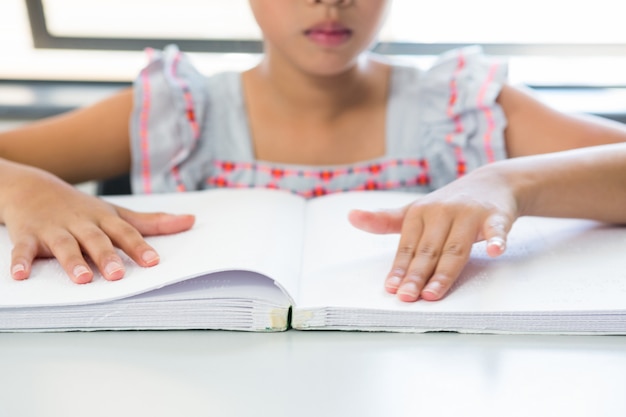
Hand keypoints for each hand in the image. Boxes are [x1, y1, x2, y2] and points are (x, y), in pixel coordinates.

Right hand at [0, 163, 194, 282]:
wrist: (32, 187)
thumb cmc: (81, 207)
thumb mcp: (116, 212)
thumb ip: (152, 222)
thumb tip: (190, 221)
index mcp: (103, 219)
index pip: (125, 233)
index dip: (139, 247)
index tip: (153, 261)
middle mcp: (81, 224)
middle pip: (96, 240)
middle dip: (107, 256)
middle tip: (119, 274)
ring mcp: (53, 229)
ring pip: (64, 246)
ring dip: (72, 262)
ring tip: (83, 279)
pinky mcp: (28, 235)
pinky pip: (22, 250)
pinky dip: (20, 262)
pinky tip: (21, 276)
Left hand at [348, 166, 517, 301]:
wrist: (492, 182)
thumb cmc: (448, 205)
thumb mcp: (415, 211)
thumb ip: (385, 220)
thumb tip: (350, 216)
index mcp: (420, 213)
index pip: (408, 247)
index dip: (400, 269)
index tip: (391, 289)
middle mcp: (442, 212)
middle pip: (429, 250)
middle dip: (417, 276)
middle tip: (407, 298)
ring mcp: (469, 214)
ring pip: (456, 248)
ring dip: (444, 271)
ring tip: (433, 293)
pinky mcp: (496, 216)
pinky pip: (496, 230)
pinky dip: (496, 240)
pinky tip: (494, 251)